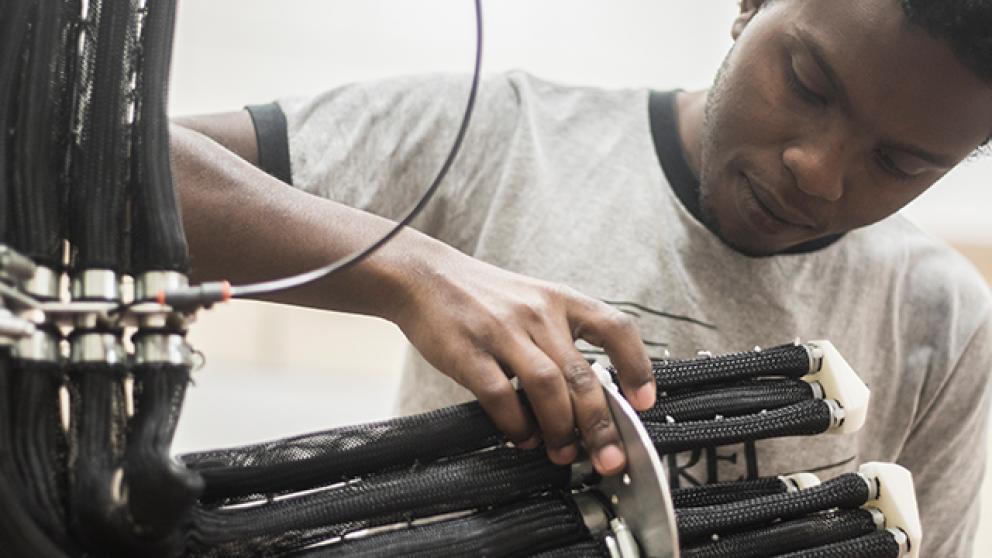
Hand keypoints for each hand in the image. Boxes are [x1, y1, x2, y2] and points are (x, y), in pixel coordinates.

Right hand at [391, 245, 655, 475]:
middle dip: (601, 424)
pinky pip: (500, 394)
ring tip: (563, 453)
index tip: (645, 402)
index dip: (636, 366)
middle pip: (582, 373)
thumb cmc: (484, 297)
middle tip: (610, 459)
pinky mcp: (469, 351)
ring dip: (560, 428)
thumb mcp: (533, 301)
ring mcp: (503, 331)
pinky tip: (522, 438)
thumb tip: (590, 399)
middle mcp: (537, 313)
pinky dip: (516, 424)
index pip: (614, 327)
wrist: (425, 277)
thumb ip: (561, 341)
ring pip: (547, 386)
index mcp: (560, 299)